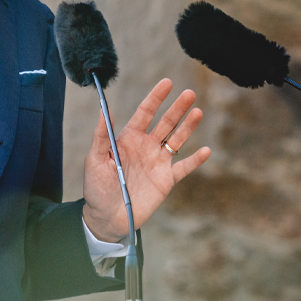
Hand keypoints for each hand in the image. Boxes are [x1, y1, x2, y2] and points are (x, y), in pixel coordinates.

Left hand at [81, 79, 209, 243]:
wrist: (106, 217)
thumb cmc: (96, 187)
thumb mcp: (94, 159)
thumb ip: (101, 135)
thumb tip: (104, 109)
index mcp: (129, 138)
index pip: (145, 112)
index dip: (156, 97)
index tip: (167, 83)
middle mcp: (146, 146)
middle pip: (166, 122)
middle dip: (177, 108)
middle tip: (190, 93)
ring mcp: (158, 163)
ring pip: (176, 140)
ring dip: (188, 127)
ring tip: (198, 112)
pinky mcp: (166, 180)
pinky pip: (184, 168)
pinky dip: (195, 160)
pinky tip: (206, 150)